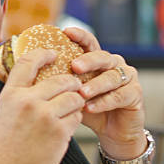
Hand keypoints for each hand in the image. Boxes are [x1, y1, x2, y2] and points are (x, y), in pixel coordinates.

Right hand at [0, 48, 84, 163]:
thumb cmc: (6, 144)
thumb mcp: (6, 111)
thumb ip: (21, 94)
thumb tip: (40, 78)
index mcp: (11, 94)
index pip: (29, 62)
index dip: (44, 54)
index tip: (54, 54)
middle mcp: (28, 101)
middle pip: (61, 80)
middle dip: (71, 84)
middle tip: (73, 89)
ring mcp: (45, 116)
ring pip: (73, 98)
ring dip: (74, 104)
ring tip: (67, 113)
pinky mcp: (59, 132)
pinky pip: (77, 118)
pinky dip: (73, 122)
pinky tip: (63, 130)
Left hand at [64, 27, 145, 158]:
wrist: (111, 133)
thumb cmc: (89, 109)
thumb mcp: (71, 94)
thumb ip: (58, 83)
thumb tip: (28, 74)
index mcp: (98, 60)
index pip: (89, 43)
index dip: (80, 36)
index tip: (66, 31)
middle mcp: (114, 64)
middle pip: (102, 57)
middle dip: (88, 61)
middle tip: (74, 67)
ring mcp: (127, 77)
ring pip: (111, 77)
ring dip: (95, 85)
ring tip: (81, 93)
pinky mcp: (135, 94)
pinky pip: (120, 95)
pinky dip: (104, 101)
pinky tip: (90, 107)